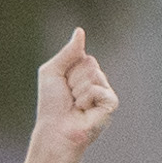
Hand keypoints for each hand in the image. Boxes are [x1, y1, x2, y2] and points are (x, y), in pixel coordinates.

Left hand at [32, 28, 117, 162]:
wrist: (54, 131)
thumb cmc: (51, 105)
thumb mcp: (52, 72)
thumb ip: (67, 52)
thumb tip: (80, 31)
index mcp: (83, 73)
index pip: (83, 56)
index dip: (68, 70)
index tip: (62, 86)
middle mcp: (96, 81)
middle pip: (89, 62)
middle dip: (73, 79)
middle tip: (68, 97)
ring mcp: (104, 92)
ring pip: (94, 74)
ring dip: (77, 90)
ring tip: (74, 105)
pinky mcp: (110, 104)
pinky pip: (98, 89)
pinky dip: (86, 98)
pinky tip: (83, 111)